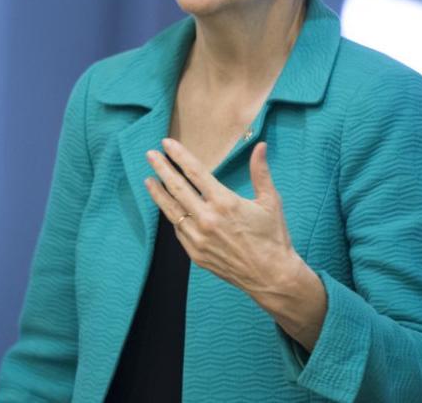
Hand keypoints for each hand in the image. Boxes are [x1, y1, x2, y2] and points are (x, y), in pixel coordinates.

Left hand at [144, 139, 297, 298]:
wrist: (271, 277)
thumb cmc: (273, 237)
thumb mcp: (270, 201)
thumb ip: (260, 172)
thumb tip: (260, 145)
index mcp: (224, 202)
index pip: (195, 172)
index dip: (179, 156)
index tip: (167, 144)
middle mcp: (207, 219)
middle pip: (177, 188)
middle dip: (161, 169)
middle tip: (150, 155)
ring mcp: (199, 239)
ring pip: (172, 211)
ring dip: (158, 194)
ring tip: (148, 180)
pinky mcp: (196, 254)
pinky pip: (179, 231)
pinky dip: (174, 217)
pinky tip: (170, 208)